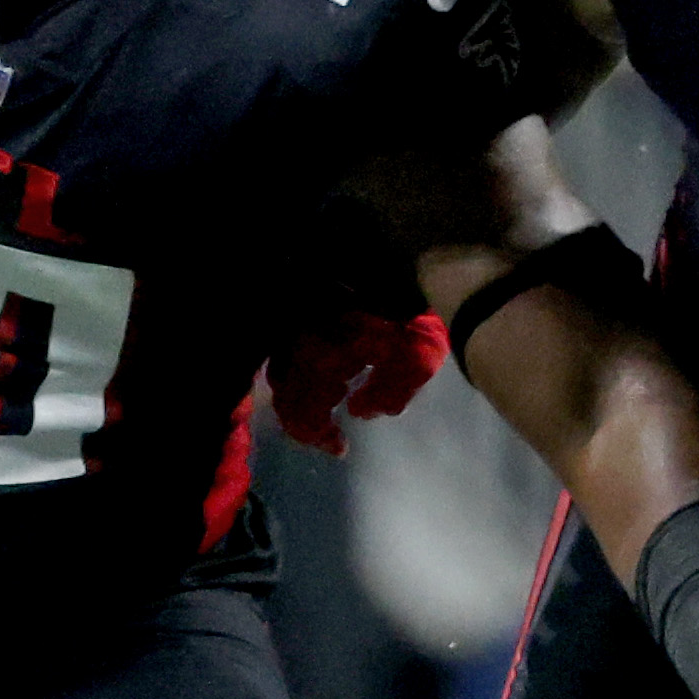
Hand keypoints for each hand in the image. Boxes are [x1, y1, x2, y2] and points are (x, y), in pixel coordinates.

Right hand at [267, 308, 448, 455]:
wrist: (404, 250)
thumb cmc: (412, 309)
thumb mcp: (416, 358)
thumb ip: (388, 394)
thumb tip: (359, 412)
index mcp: (319, 362)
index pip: (303, 414)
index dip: (318, 437)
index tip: (341, 447)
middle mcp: (297, 344)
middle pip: (286, 395)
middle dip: (307, 419)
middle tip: (331, 431)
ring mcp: (295, 323)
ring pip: (282, 370)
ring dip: (302, 392)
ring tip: (331, 397)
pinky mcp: (300, 307)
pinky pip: (289, 346)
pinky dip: (302, 365)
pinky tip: (328, 363)